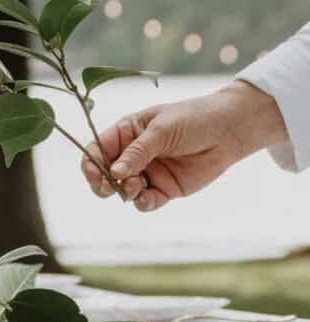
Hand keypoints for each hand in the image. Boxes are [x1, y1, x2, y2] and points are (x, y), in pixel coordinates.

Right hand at [81, 81, 287, 211]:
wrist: (230, 130)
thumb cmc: (194, 119)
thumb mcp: (162, 130)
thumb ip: (137, 152)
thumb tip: (113, 174)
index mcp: (127, 133)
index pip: (97, 150)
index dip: (91, 164)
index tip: (96, 174)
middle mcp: (134, 154)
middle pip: (104, 174)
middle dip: (103, 183)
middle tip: (110, 186)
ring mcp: (148, 173)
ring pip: (123, 191)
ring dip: (125, 192)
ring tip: (136, 186)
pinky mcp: (164, 189)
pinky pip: (145, 202)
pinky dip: (142, 203)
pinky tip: (147, 197)